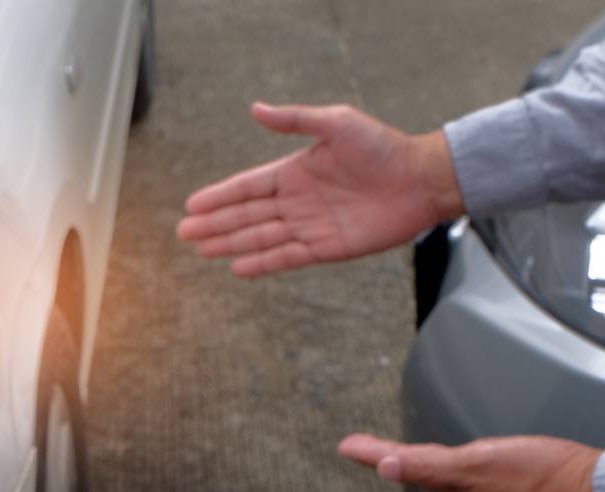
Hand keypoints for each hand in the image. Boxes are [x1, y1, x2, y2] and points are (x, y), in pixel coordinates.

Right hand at [176, 102, 464, 276]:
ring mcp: (309, 226)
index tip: (192, 204)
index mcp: (295, 171)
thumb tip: (255, 110)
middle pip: (247, 215)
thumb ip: (295, 121)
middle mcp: (297, 201)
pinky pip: (287, 257)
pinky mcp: (326, 247)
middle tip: (184, 233)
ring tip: (201, 250)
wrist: (420, 180)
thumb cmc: (383, 147)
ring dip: (230, 244)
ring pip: (260, 237)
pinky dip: (262, 263)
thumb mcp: (336, 123)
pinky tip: (237, 268)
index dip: (219, 196)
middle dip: (215, 224)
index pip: (248, 186)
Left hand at [340, 433, 604, 491]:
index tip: (346, 445)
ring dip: (412, 461)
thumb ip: (427, 466)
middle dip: (387, 459)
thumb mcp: (474, 465)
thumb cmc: (536, 477)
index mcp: (452, 484)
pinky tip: (454, 461)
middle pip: (415, 469)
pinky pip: (462, 469)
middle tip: (361, 448)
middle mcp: (466, 489)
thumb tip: (384, 467)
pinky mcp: (510, 478)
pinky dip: (444, 461)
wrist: (587, 489)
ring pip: (437, 472)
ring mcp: (488, 486)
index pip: (402, 465)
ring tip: (395, 455)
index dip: (374, 454)